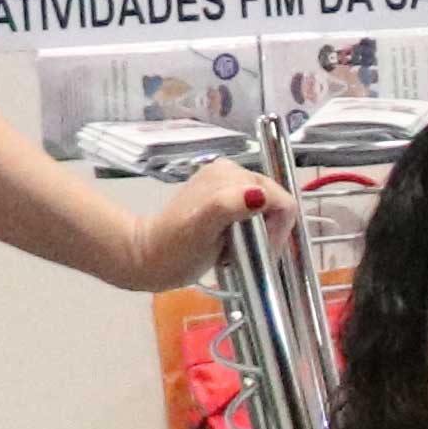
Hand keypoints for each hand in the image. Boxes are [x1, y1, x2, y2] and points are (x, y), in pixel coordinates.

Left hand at [105, 166, 270, 293]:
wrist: (147, 256)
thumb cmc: (176, 248)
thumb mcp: (203, 229)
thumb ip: (229, 207)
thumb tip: (259, 196)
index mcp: (233, 175)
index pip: (280, 201)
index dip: (277, 231)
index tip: (261, 253)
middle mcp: (232, 172)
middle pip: (274, 204)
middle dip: (267, 232)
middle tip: (247, 254)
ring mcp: (226, 183)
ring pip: (265, 210)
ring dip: (258, 234)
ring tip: (236, 250)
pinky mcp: (220, 195)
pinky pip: (252, 212)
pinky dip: (248, 231)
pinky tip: (230, 242)